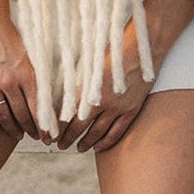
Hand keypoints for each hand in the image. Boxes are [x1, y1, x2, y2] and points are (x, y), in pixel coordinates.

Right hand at [0, 10, 48, 143]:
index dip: (45, 125)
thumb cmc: (10, 33)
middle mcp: (10, 81)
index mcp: (27, 73)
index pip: (39, 108)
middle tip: (36, 137)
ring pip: (3, 116)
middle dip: (31, 129)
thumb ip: (37, 74)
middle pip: (22, 115)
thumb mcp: (30, 53)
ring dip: (13, 129)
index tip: (49, 136)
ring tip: (19, 136)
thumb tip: (47, 94)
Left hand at [57, 0, 193, 152]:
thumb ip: (77, 81)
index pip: (67, 116)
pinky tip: (99, 147)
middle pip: (80, 128)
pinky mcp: (132, 109)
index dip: (58, 128)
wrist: (143, 45)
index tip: (51, 134)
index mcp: (87, 88)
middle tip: (59, 145)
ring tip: (78, 149)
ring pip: (99, 134)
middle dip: (68, 138)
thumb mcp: (89, 62)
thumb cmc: (113, 47)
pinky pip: (118, 132)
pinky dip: (106, 142)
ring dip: (86, 143)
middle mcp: (101, 101)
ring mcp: (119, 107)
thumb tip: (62, 95)